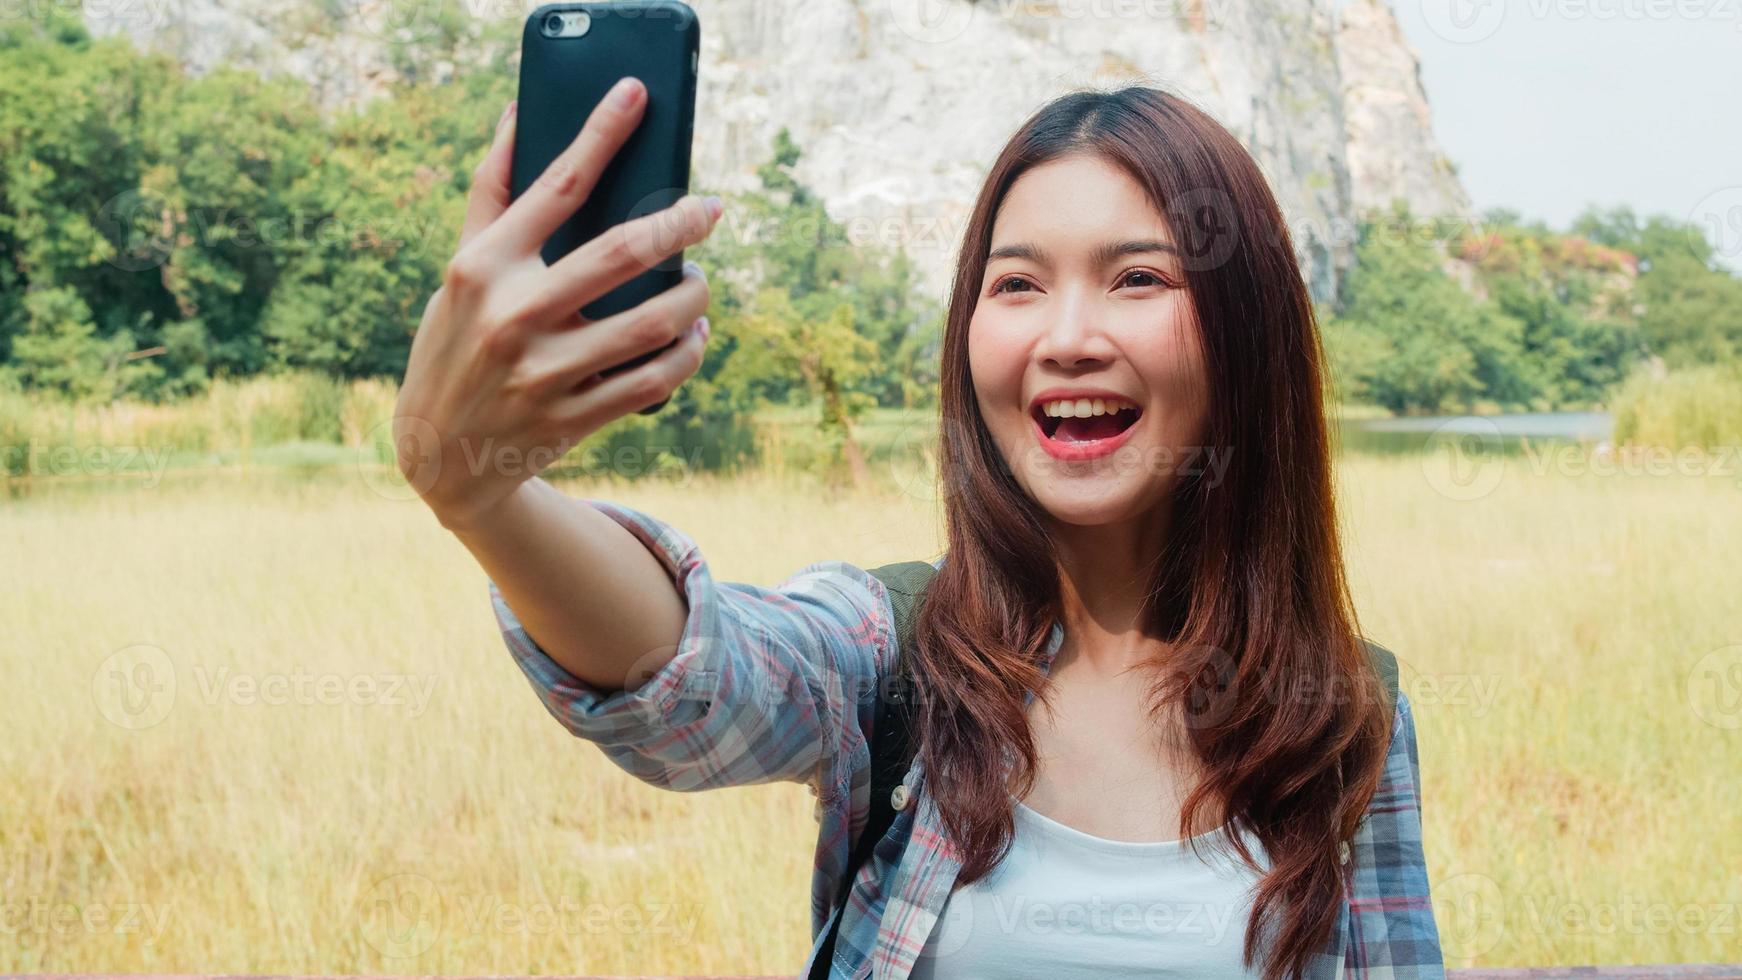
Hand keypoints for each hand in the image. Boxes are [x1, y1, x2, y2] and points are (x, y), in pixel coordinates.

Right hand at [393, 77, 722, 530]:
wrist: (442, 454)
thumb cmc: (456, 341)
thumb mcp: (460, 271)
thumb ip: (492, 198)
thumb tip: (520, 114)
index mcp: (483, 267)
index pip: (554, 184)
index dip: (600, 133)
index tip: (637, 94)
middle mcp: (513, 316)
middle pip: (623, 254)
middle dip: (682, 223)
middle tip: (711, 209)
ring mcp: (544, 374)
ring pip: (653, 323)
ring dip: (694, 297)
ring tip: (699, 283)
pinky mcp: (572, 419)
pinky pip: (656, 380)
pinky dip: (688, 353)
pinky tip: (694, 335)